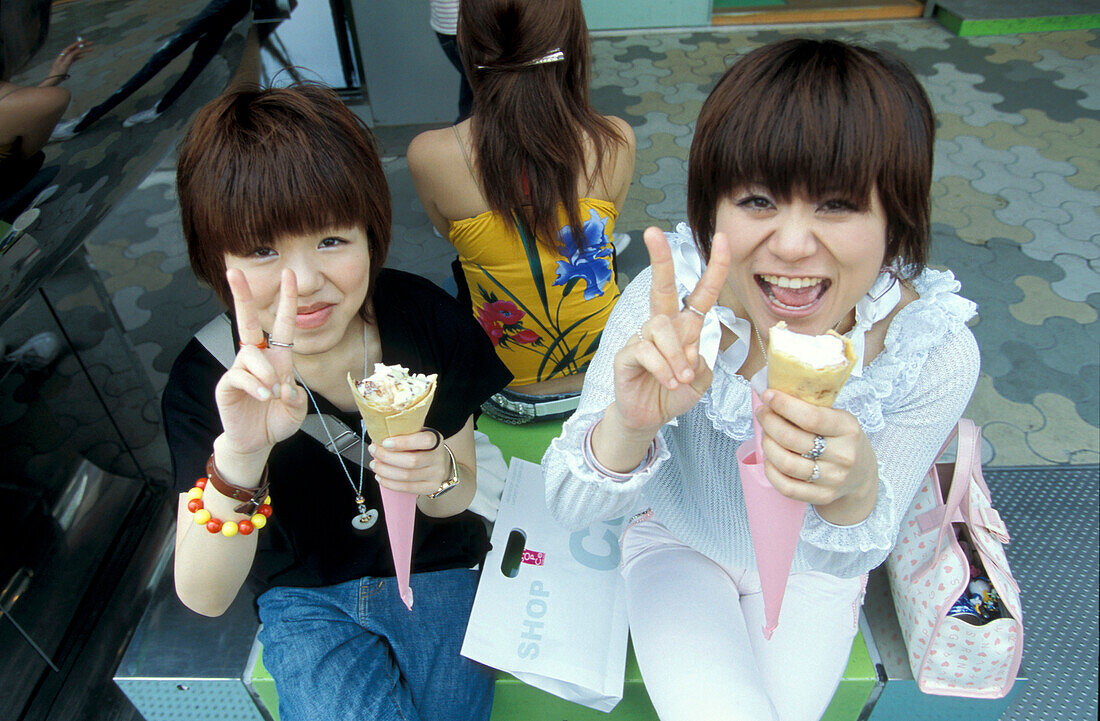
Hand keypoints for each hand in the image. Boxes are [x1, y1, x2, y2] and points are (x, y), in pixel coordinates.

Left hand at [48, 39, 94, 77]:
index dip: (79, 43)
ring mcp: (67, 59)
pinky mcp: (67, 63)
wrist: (54, 78)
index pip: (73, 47)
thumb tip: (76, 51)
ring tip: (91, 50)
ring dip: (83, 51)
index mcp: (64, 54)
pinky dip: (79, 56)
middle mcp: (65, 55)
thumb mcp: (65, 64)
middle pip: (75, 49)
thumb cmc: (58, 72)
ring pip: (76, 53)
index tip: (85, 41)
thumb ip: (70, 57)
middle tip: (91, 43)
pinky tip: (84, 56)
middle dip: (83, 46)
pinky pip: (75, 58)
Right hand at [214, 268, 307, 458]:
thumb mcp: (297, 409)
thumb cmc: (276, 419)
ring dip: (266, 374)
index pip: (283, 324)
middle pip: (248, 321)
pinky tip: (261, 396)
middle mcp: (257, 359)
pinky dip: (255, 386)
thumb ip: (297, 397)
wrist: (257, 441)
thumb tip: (284, 387)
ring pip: (251, 355)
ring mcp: (241, 370)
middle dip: (242, 296)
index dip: (287, 300)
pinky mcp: (227, 384)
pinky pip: (241, 376)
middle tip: (235, 272)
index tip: (288, 275)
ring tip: (271, 394)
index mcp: (278, 358)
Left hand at [369, 430, 451, 495]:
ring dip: (385, 471)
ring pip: (406, 476)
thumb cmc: (422, 446)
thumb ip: (403, 433)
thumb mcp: (418, 434)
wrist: (440, 462)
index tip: (385, 442)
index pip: (424, 441)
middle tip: (374, 451)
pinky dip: (389, 483)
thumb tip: (378, 435)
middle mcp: (438, 458)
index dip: (403, 442)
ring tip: (374, 465)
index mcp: (436, 440)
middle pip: (412, 461)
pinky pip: (407, 488)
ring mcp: (436, 474)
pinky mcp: (430, 487)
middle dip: (387, 457)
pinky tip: (380, 477)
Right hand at [610, 226, 730, 433]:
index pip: (701, 293)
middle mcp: (664, 326)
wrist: (650, 417)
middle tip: (653, 232)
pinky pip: (647, 351)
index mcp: (686, 326)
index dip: (715, 267)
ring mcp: (643, 338)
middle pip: (662, 287)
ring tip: (680, 378)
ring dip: (676, 355)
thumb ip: (701, 364)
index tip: (722, 238)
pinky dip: (662, 369)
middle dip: (660, 258)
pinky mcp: (627, 353)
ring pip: (660, 327)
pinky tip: (667, 382)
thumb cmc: (674, 392)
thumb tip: (688, 352)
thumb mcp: (700, 381)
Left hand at [755, 390, 877, 518]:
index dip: (784, 405)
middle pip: (792, 439)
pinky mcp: (822, 496)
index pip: (811, 417)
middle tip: (763, 414)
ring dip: (768, 445)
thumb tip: (774, 396)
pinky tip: (769, 458)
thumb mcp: (839, 419)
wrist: (862, 475)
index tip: (768, 396)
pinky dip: (771, 470)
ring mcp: (833, 479)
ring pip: (786, 463)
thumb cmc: (843, 440)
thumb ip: (813, 409)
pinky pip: (787, 486)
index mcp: (848, 429)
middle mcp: (843, 455)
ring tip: (766, 435)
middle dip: (770, 423)